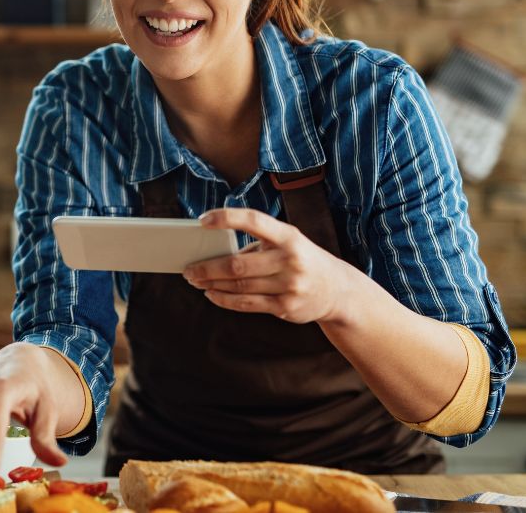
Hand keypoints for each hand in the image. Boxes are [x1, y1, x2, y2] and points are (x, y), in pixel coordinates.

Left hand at [183, 208, 357, 323]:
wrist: (337, 290)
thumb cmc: (300, 259)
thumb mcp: (287, 243)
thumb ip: (256, 246)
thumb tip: (213, 254)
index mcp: (289, 236)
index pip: (254, 220)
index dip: (227, 218)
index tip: (202, 220)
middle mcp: (290, 259)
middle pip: (237, 264)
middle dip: (207, 267)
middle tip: (188, 268)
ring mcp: (289, 285)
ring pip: (239, 286)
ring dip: (211, 284)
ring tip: (195, 280)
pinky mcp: (286, 307)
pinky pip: (246, 304)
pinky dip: (224, 299)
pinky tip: (211, 294)